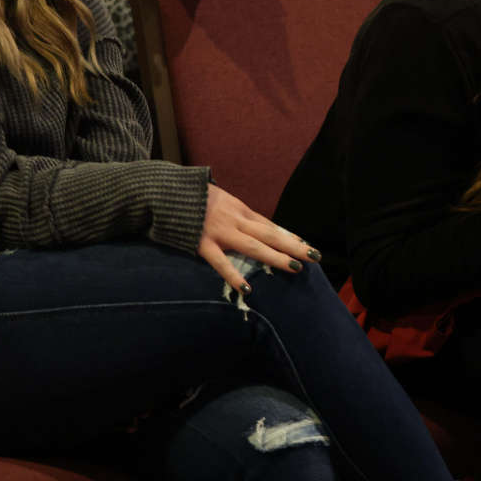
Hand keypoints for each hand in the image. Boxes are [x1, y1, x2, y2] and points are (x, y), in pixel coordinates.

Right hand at [198, 184, 318, 292]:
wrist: (166, 191)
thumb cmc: (194, 196)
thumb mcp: (221, 199)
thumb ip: (236, 213)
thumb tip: (253, 225)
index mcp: (240, 209)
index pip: (269, 225)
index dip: (288, 236)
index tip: (305, 245)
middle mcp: (236, 220)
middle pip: (270, 234)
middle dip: (293, 245)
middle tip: (314, 256)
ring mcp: (221, 232)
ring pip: (254, 246)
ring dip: (275, 257)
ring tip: (295, 267)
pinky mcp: (203, 244)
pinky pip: (221, 262)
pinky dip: (234, 276)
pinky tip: (248, 289)